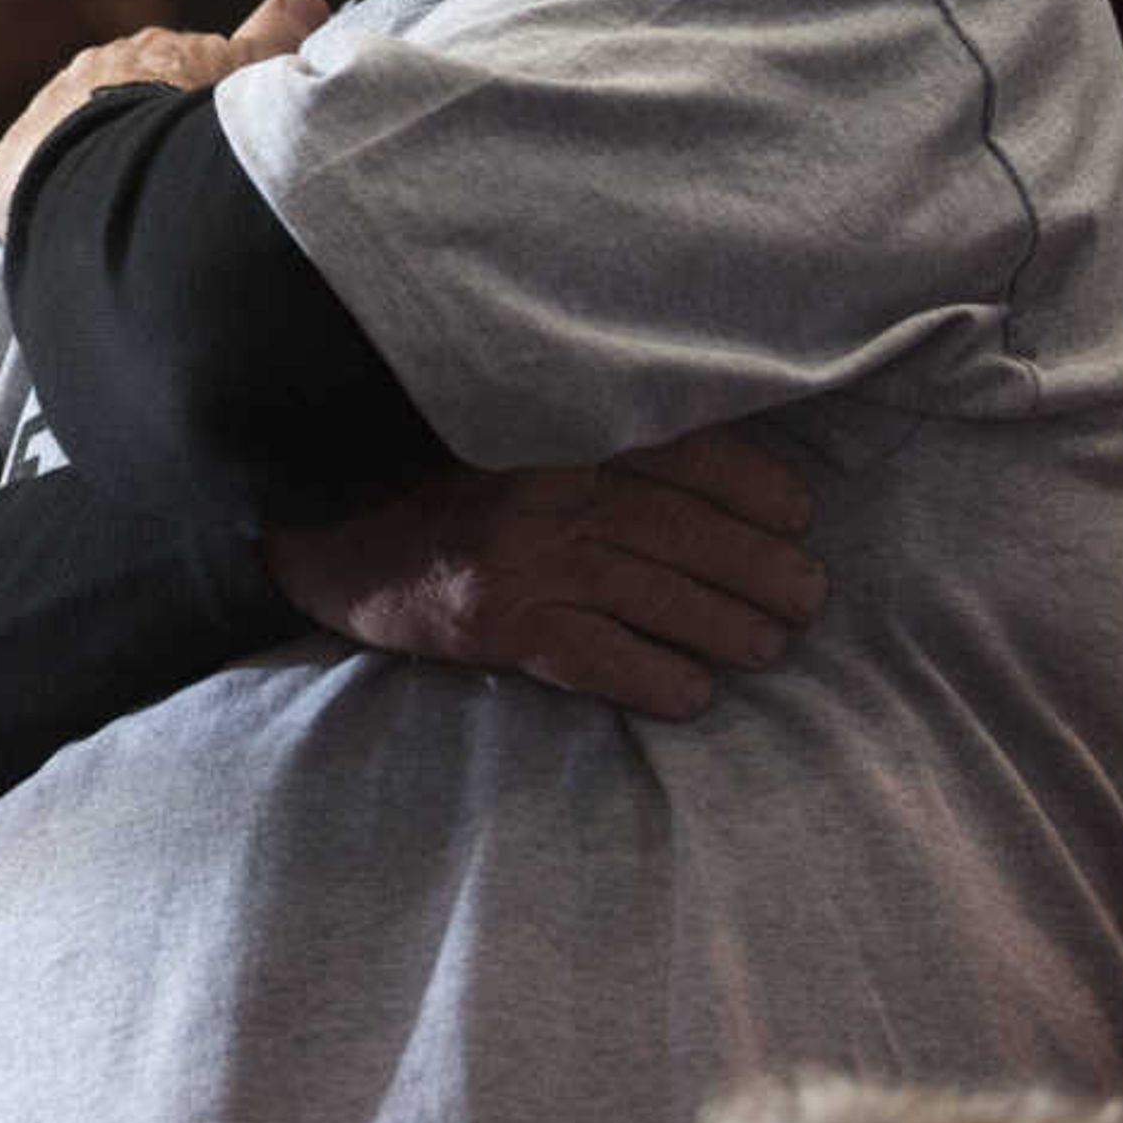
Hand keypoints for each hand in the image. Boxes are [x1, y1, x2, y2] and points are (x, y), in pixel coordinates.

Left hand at [0, 0, 331, 244]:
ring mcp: (32, 132)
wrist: (117, 166)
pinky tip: (33, 254)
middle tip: (153, 195)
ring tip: (102, 231)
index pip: (157, 76)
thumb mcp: (253, 68)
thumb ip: (277, 32)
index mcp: (135, 56)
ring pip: (53, 160)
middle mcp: (76, 83)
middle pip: (102, 117)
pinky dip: (12, 227)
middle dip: (124, 150)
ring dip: (73, 189)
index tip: (187, 143)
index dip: (175, 109)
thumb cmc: (194, 118)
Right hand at [259, 427, 826, 720]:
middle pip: (690, 532)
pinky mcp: (497, 622)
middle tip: (807, 599)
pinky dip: (657, 679)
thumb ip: (585, 435)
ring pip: (662, 598)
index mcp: (559, 428)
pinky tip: (690, 694)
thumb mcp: (504, 429)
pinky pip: (602, 658)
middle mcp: (550, 486)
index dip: (757, 488)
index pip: (689, 453)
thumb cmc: (421, 476)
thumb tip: (695, 468)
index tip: (796, 516)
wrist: (316, 527)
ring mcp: (525, 556)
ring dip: (731, 630)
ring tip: (767, 648)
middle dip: (764, 571)